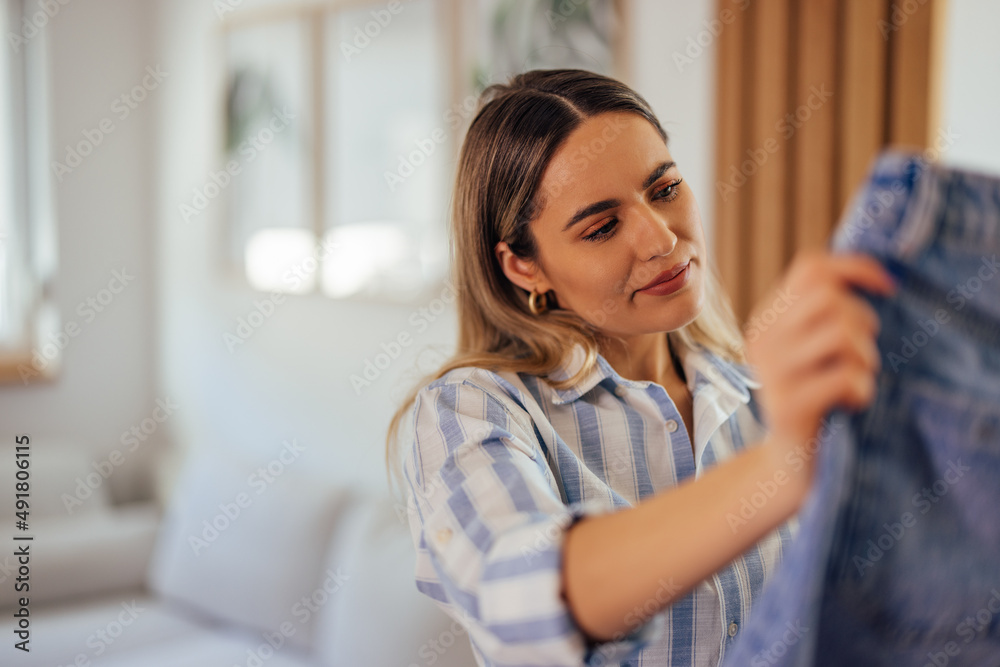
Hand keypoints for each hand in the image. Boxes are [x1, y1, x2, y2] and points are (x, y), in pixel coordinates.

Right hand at [745, 250, 896, 483]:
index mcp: (767, 321)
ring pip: (839, 332)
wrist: (792, 465)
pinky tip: (853, 402)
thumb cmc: (817, 402)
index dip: (855, 269)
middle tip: (862, 354)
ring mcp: (770, 373)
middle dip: (862, 321)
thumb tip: (874, 276)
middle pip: (828, 298)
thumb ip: (826, 316)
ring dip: (864, 356)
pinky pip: (845, 376)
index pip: (811, 269)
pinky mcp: (788, 405)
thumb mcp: (814, 351)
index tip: (888, 289)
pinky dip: (862, 388)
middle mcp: (761, 341)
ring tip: (858, 378)